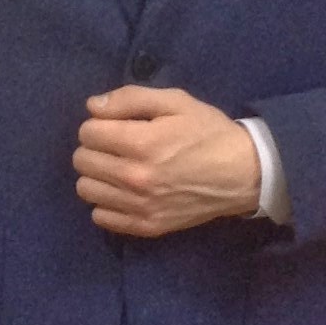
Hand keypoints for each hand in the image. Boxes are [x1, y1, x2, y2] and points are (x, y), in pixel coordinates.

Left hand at [74, 85, 260, 236]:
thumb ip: (131, 99)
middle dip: (94, 147)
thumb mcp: (176, 101)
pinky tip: (122, 192)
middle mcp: (135, 178)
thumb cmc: (208, 132)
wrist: (244, 174)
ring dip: (96, 175)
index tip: (115, 125)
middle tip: (116, 146)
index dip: (99, 124)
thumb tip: (93, 107)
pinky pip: (101, 218)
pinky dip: (106, 203)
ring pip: (86, 189)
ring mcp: (140, 206)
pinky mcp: (147, 226)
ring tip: (117, 168)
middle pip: (81, 161)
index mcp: (141, 143)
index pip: (88, 132)